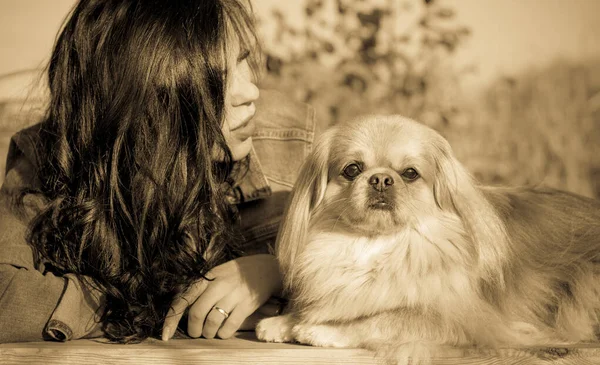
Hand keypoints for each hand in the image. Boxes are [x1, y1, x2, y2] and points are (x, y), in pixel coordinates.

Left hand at [161, 254, 282, 339]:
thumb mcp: (218, 273)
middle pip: (196, 313)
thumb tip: (183, 310)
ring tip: (210, 332)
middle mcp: (219, 284)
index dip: (171, 319)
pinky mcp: (246, 305)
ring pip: (211, 322)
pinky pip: (229, 327)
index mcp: (208, 277)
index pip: (184, 299)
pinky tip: (223, 331)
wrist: (267, 268)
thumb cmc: (238, 273)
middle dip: (193, 329)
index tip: (165, 335)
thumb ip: (202, 288)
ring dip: (208, 333)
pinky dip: (223, 334)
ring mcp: (233, 295)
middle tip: (196, 332)